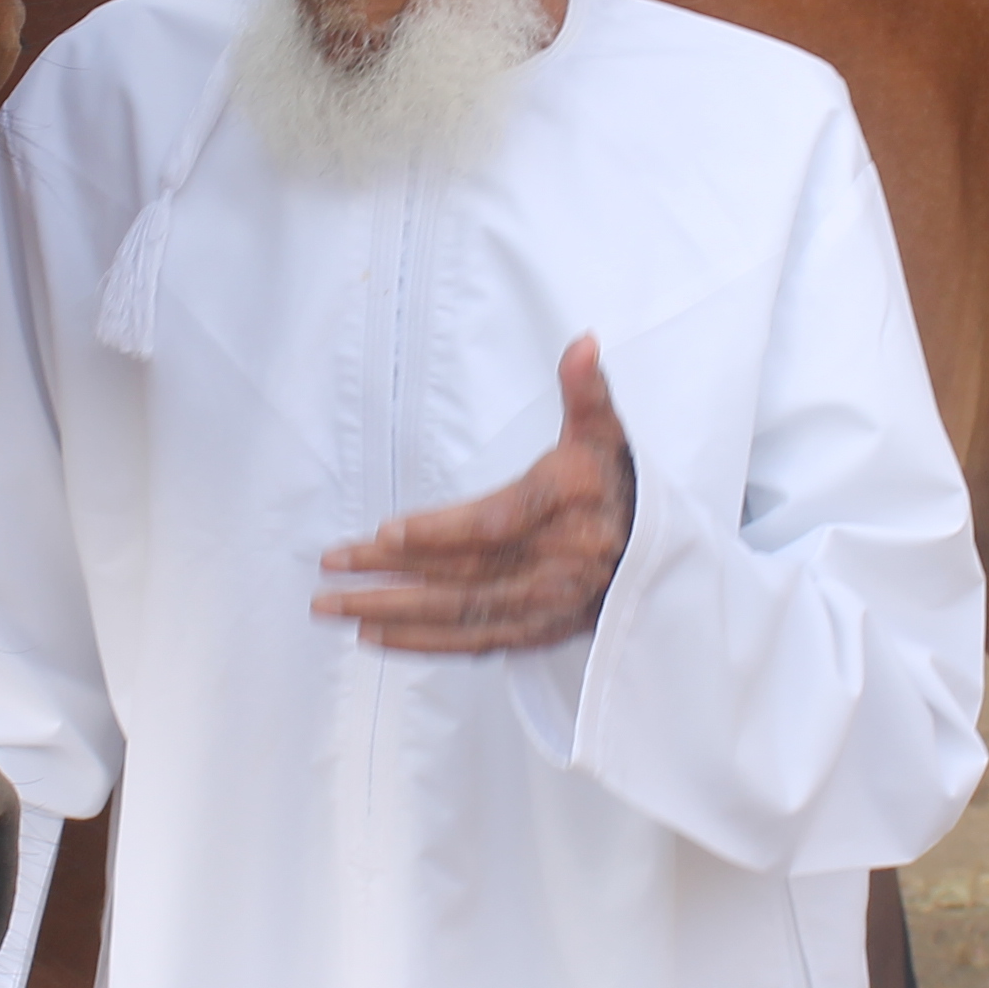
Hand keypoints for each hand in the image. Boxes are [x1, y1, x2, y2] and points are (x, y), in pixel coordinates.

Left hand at [315, 335, 636, 652]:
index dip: (442, 531)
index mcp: (571, 502)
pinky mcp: (538, 631)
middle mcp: (561, 558)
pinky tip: (374, 635)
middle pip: (465, 570)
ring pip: (461, 611)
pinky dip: (423, 643)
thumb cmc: (617, 482)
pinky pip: (474, 641)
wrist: (657, 554)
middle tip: (330, 564)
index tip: (387, 533)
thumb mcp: (604, 431)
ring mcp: (548, 603)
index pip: (500, 520)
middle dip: (391, 571)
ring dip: (392, 611)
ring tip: (331, 604)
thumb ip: (586, 390)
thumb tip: (581, 344)